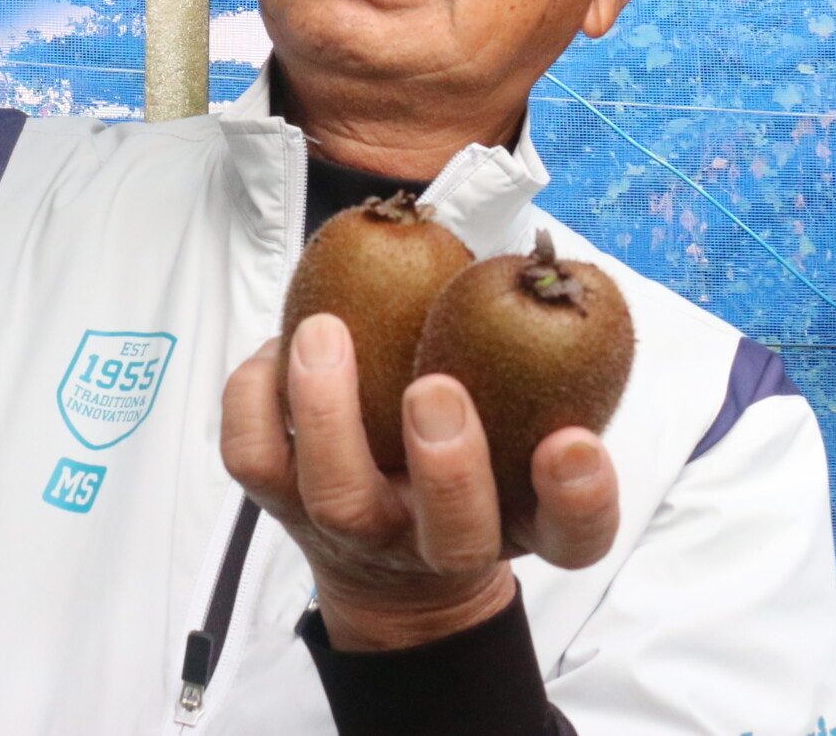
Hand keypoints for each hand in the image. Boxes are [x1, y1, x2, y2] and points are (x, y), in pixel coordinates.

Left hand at [221, 314, 619, 651]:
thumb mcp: (519, 427)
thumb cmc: (464, 465)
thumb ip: (532, 367)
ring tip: (324, 332)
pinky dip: (255, 395)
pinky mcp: (282, 504)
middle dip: (448, 463)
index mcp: (518, 524)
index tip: (575, 441)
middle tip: (437, 388)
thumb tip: (528, 264)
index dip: (582, 497)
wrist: (391, 571)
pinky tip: (277, 346)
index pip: (573, 536)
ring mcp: (357, 529)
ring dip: (328, 412)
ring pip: (336, 496)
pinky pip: (253, 459)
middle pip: (453, 535)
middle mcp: (440, 542)